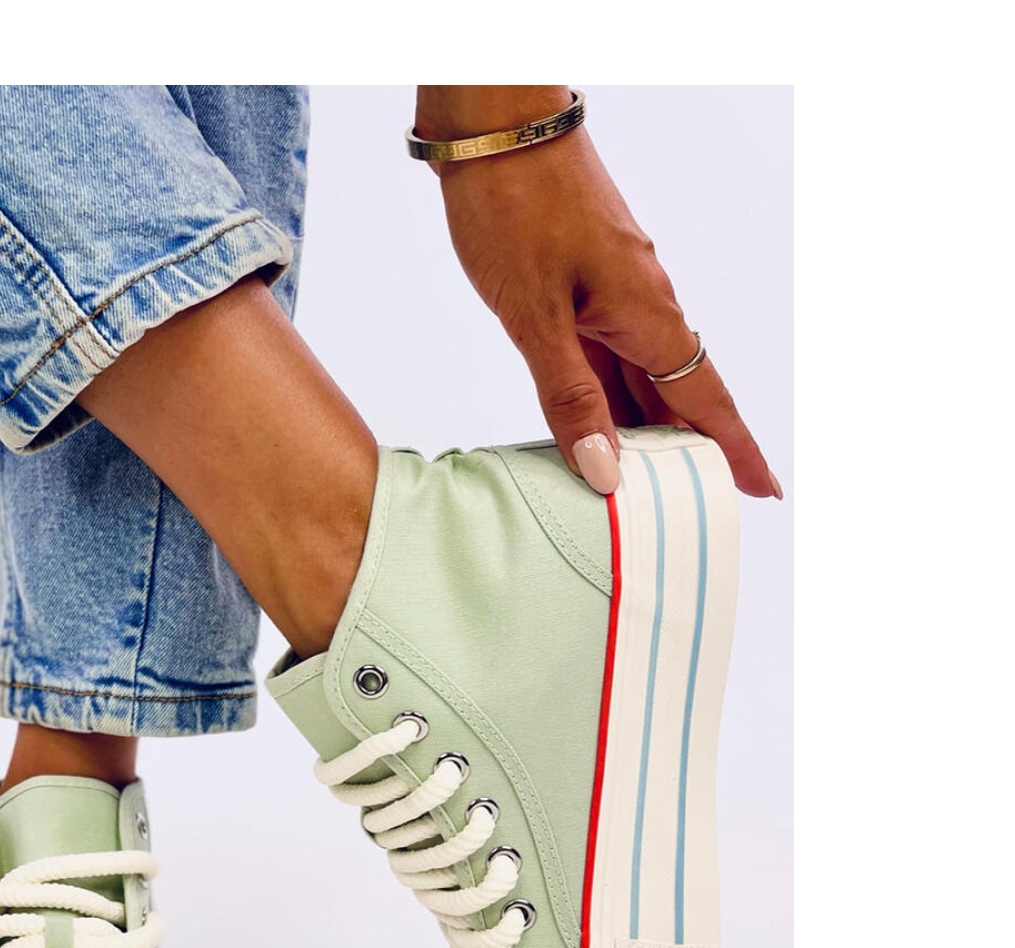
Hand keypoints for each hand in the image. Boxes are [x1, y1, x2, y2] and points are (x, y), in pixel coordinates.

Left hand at [415, 86, 779, 498]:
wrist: (495, 129)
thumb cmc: (514, 210)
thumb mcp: (534, 317)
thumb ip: (569, 396)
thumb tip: (606, 470)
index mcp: (647, 315)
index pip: (706, 399)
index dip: (733, 449)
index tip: (764, 490)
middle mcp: (644, 305)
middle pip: (678, 395)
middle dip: (690, 452)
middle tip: (698, 507)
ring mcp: (616, 291)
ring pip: (642, 377)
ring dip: (647, 429)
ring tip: (646, 486)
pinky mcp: (586, 281)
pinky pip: (612, 354)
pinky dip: (611, 397)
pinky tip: (596, 425)